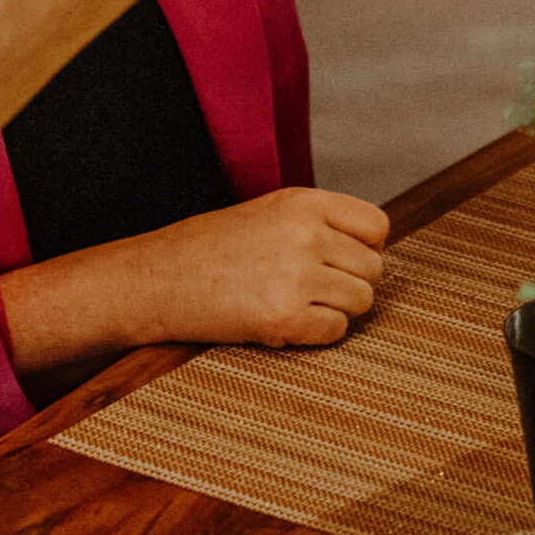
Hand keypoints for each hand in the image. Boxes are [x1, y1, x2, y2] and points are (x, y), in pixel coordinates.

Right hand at [117, 187, 391, 347]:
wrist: (158, 279)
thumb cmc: (211, 247)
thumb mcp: (270, 212)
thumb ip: (320, 222)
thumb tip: (370, 247)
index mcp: (305, 202)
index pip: (377, 226)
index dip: (366, 248)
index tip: (343, 260)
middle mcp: (307, 234)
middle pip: (373, 268)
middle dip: (350, 282)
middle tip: (313, 288)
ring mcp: (297, 276)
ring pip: (361, 300)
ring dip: (336, 308)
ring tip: (298, 303)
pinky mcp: (284, 318)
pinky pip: (336, 330)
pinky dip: (318, 333)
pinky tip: (287, 322)